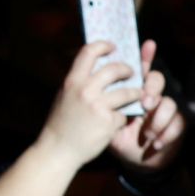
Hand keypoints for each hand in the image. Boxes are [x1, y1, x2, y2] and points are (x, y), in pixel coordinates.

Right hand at [36, 41, 141, 169]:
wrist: (58, 150)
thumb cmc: (61, 123)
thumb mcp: (64, 96)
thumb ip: (79, 82)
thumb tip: (98, 67)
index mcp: (71, 81)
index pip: (89, 52)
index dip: (104, 45)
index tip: (113, 47)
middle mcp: (84, 90)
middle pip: (115, 69)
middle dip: (128, 70)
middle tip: (132, 73)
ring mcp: (97, 106)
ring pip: (128, 92)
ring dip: (136, 94)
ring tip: (135, 96)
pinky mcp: (109, 121)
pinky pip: (124, 113)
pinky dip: (123, 117)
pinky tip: (115, 122)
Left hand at [111, 40, 184, 173]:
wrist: (130, 160)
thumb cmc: (114, 136)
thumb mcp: (100, 118)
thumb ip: (99, 101)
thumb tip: (91, 82)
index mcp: (129, 91)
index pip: (137, 69)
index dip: (144, 55)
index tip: (148, 44)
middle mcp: (148, 96)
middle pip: (155, 79)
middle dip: (152, 88)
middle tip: (145, 102)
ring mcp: (162, 109)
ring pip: (168, 102)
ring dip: (158, 118)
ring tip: (148, 132)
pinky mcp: (175, 124)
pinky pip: (177, 123)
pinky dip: (165, 134)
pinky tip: (155, 143)